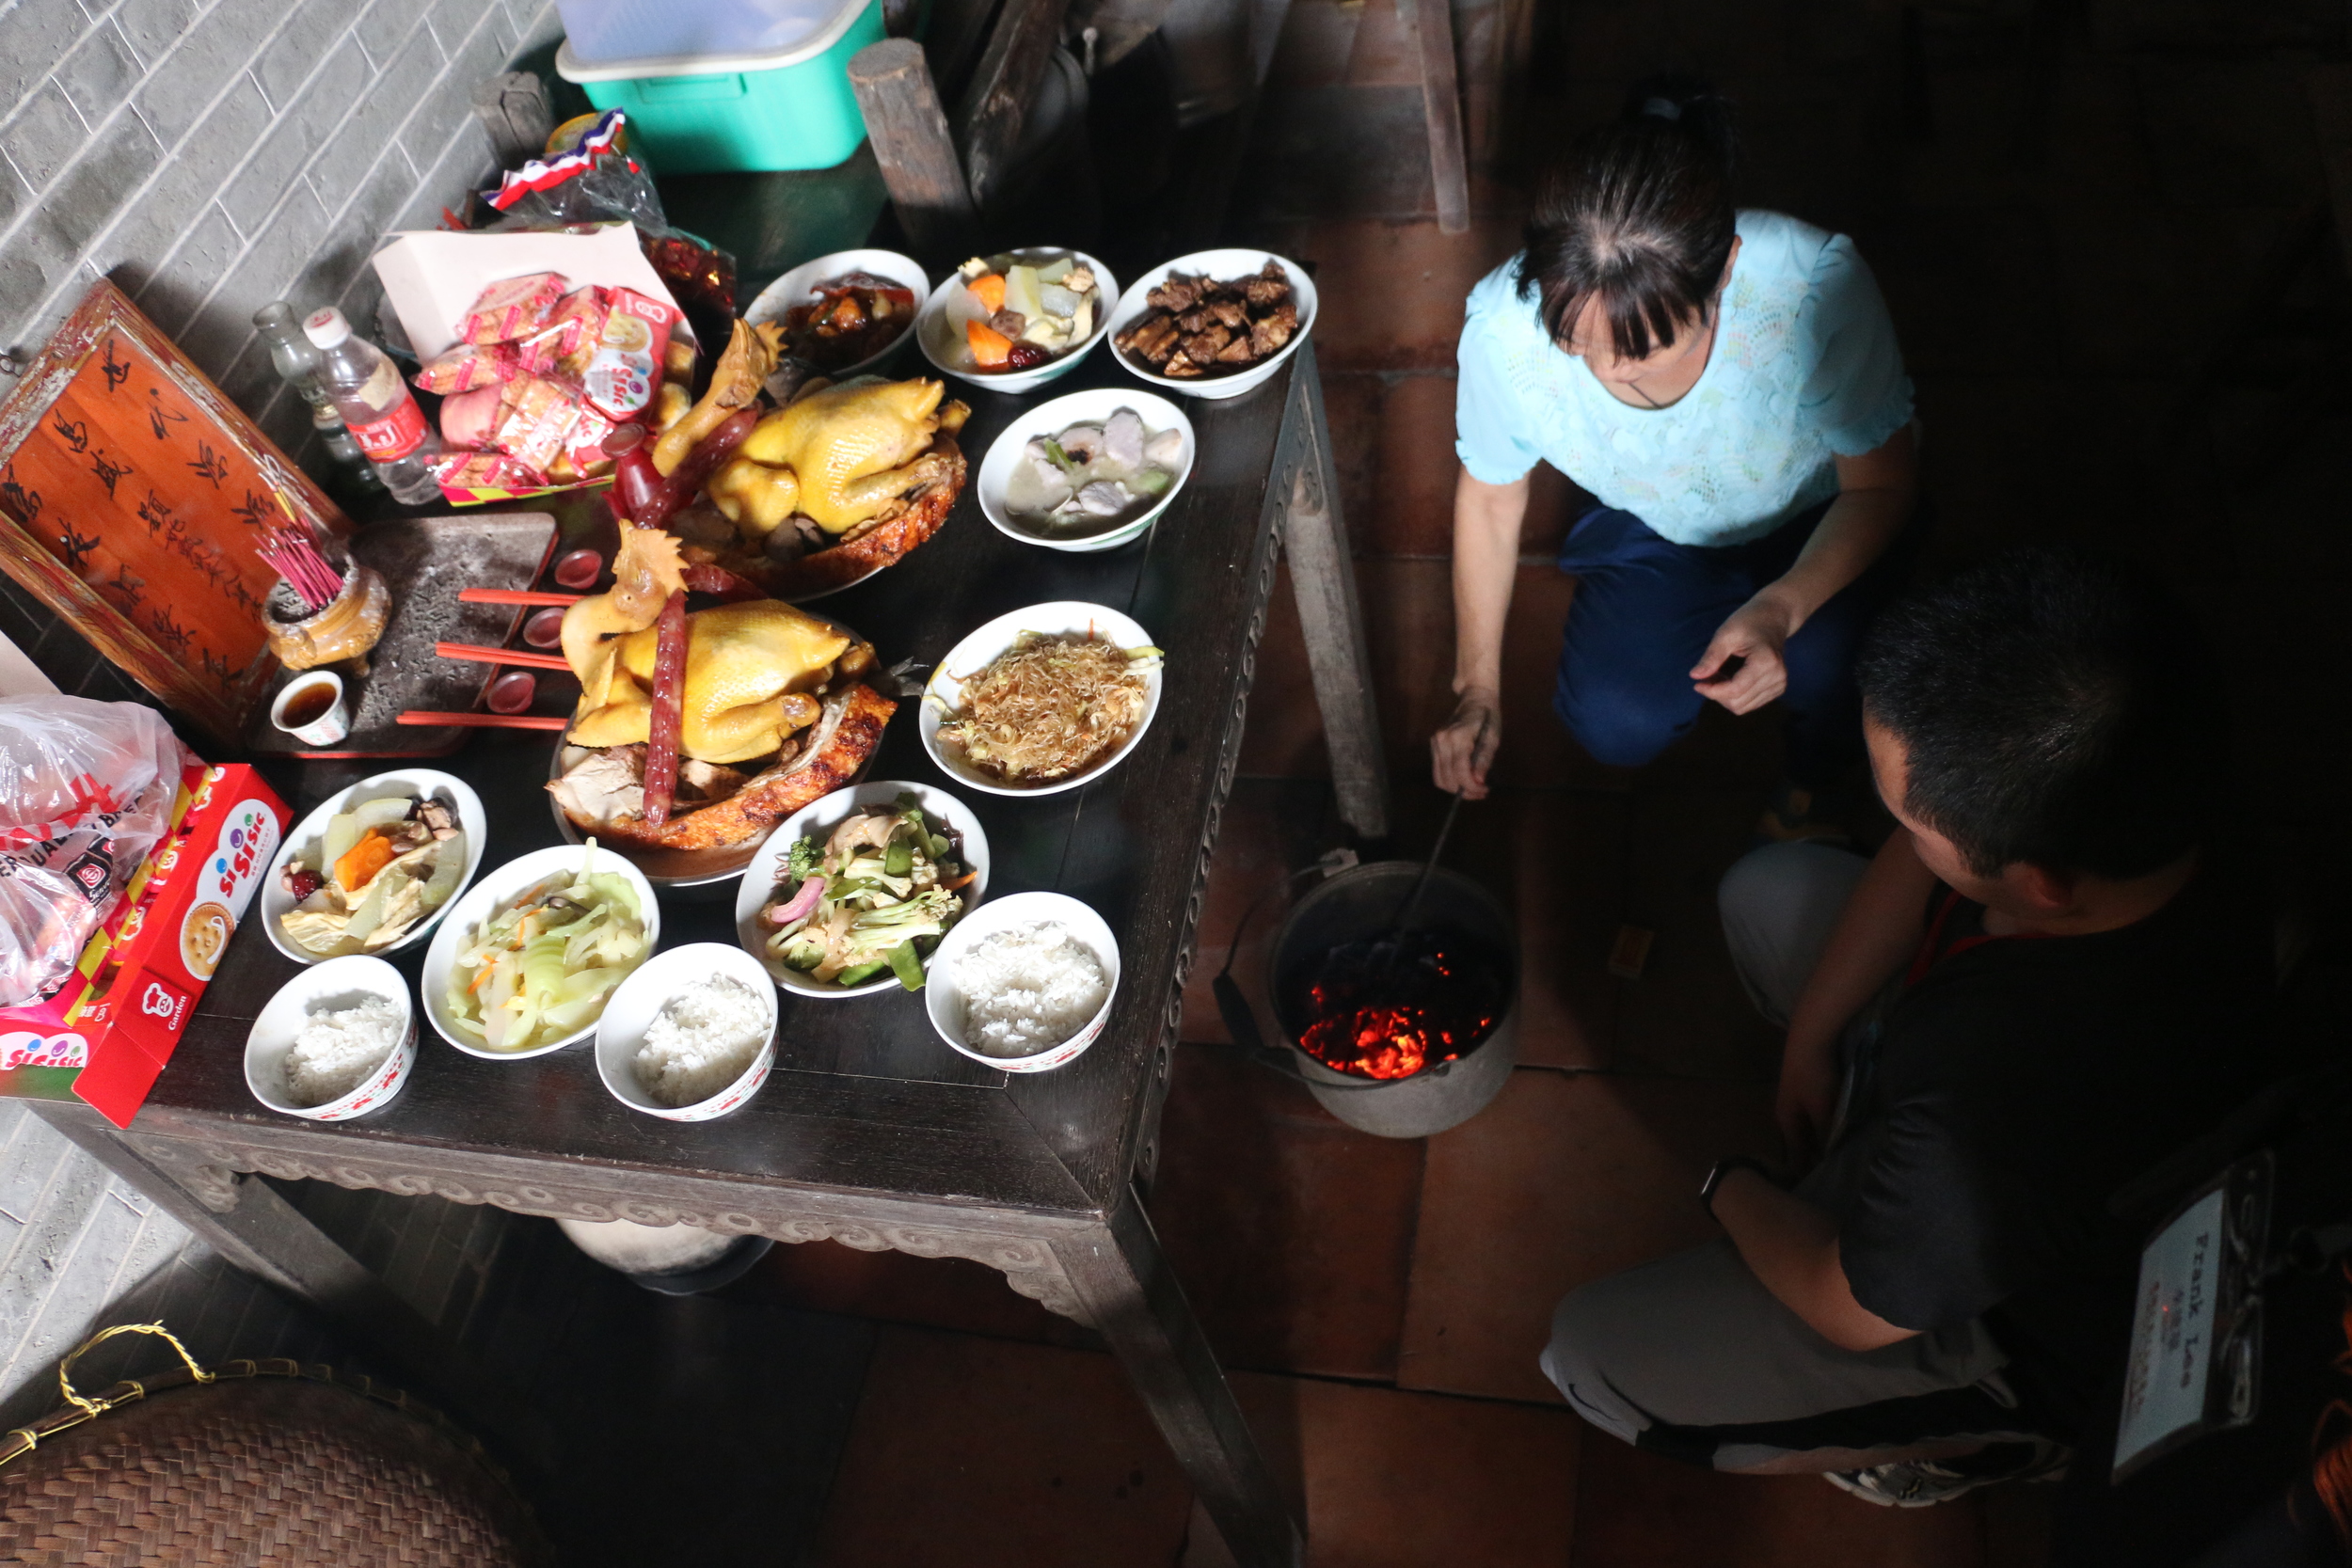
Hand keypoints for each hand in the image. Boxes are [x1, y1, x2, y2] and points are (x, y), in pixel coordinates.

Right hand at [1431, 688, 1499, 799]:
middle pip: (1447, 778)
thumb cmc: (1488, 718)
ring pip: (1439, 778)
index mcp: (1458, 737)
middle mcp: (1442, 740)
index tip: (1484, 790)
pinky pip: (1438, 770)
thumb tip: (1479, 781)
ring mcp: (1435, 742)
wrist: (1475, 699)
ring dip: (1455, 788)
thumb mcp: (1492, 738)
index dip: (1471, 786)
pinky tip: (1464, 779)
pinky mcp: (1434, 745)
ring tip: (1473, 788)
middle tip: (1481, 792)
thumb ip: (1484, 759)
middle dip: (1464, 791)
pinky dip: (1450, 780)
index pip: (1460, 771)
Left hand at [1691, 594, 1799, 714]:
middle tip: (1708, 674)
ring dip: (1725, 695)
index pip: (1735, 690)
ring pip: (1742, 707)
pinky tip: (1731, 678)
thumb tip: (1695, 676)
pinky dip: (1735, 695)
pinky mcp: (1777, 688)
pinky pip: (1749, 703)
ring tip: (1719, 674)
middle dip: (1717, 693)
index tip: (1696, 684)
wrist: (1773, 618)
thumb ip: (1711, 657)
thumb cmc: (1748, 622)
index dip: (1712, 691)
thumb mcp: (1725, 634)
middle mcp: (1777, 677)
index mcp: (1766, 662)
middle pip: (1738, 703)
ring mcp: (1779, 684)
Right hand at [1774, 1032, 1837, 1174]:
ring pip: (1806, 1131)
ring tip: (1833, 1158)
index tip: (1813, 1189)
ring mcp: (1795, 1102)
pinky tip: (1833, 1131)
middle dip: (1811, 1159)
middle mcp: (1786, 1114)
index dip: (1803, 1171)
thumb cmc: (1814, 1076)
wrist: (1810, 1038)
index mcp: (1785, 1121)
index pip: (1794, 1154)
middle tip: (1827, 1177)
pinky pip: (1813, 1119)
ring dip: (1817, 1143)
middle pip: (1799, 1143)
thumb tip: (1829, 1157)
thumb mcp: (1821, 1108)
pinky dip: (1821, 1128)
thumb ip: (1825, 1133)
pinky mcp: (1805, 1092)